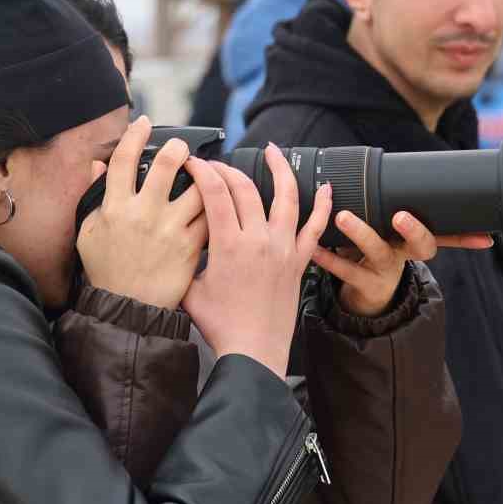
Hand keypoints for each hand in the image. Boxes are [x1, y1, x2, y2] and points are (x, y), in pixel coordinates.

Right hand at [77, 116, 206, 308]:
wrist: (129, 312)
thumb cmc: (107, 273)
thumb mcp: (88, 234)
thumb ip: (93, 197)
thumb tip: (99, 165)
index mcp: (116, 208)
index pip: (125, 160)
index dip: (134, 135)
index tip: (143, 123)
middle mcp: (144, 214)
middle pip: (167, 164)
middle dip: (178, 148)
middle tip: (183, 148)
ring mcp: (171, 230)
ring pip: (198, 188)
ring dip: (204, 177)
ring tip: (205, 177)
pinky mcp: (192, 247)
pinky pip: (211, 216)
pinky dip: (216, 208)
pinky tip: (216, 206)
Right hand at [180, 144, 332, 377]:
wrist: (254, 352)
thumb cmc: (220, 326)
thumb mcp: (190, 289)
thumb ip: (185, 260)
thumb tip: (176, 241)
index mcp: (229, 245)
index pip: (216, 192)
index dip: (203, 171)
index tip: (193, 163)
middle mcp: (259, 240)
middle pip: (245, 188)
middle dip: (227, 169)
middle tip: (216, 165)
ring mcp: (283, 249)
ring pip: (286, 197)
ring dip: (280, 169)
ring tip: (273, 151)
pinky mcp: (299, 262)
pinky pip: (315, 227)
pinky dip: (323, 206)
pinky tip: (326, 187)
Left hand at [311, 210, 492, 316]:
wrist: (366, 296)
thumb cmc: (380, 251)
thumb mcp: (394, 235)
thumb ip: (395, 208)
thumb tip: (408, 173)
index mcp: (414, 241)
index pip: (447, 236)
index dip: (466, 237)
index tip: (483, 237)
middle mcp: (404, 255)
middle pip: (420, 245)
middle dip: (414, 230)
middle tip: (401, 215)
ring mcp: (384, 271)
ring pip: (377, 252)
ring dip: (360, 233)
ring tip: (342, 216)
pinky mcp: (362, 284)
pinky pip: (344, 270)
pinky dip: (328, 257)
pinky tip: (315, 247)